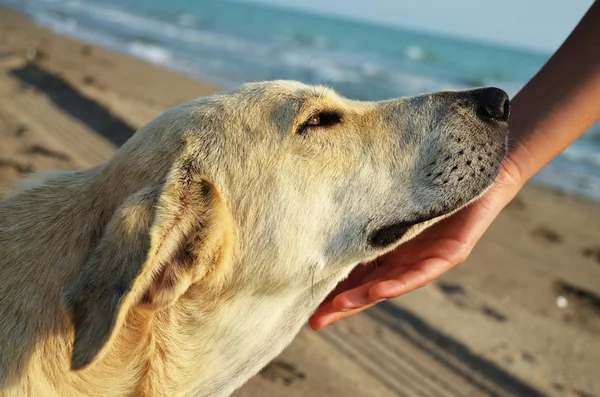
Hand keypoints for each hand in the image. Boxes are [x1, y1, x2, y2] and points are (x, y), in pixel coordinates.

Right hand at [309, 158, 523, 329]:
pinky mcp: (451, 252)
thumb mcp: (391, 190)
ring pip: (392, 284)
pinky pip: (423, 272)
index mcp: (390, 244)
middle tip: (313, 320)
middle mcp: (406, 255)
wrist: (479, 160)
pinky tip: (379, 291)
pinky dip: (400, 283)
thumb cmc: (432, 173)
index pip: (356, 270)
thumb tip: (324, 195)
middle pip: (370, 285)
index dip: (333, 284)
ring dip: (364, 298)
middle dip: (342, 304)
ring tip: (336, 308)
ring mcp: (428, 257)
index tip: (304, 297)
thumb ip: (367, 200)